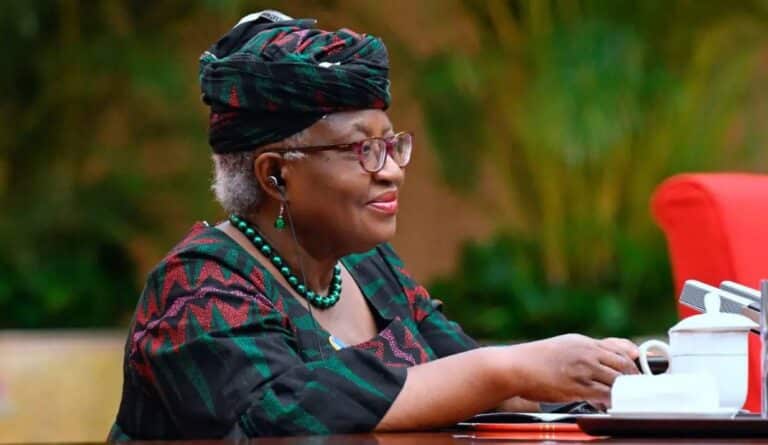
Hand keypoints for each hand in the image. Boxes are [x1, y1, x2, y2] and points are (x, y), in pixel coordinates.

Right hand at [509, 334, 638, 404]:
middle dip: (633, 381)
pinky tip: (606, 405)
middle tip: (633, 392)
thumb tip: (614, 353)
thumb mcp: (566, 345)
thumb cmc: (538, 358)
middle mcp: (586, 353)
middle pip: (624, 366)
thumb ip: (590, 349)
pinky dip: (610, 402)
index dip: (633, 365)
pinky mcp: (576, 387)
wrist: (516, 366)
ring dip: (623, 392)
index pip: (622, 350)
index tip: (635, 375)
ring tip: (621, 400)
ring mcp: (582, 370)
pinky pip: (604, 395)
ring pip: (617, 381)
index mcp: (584, 342)